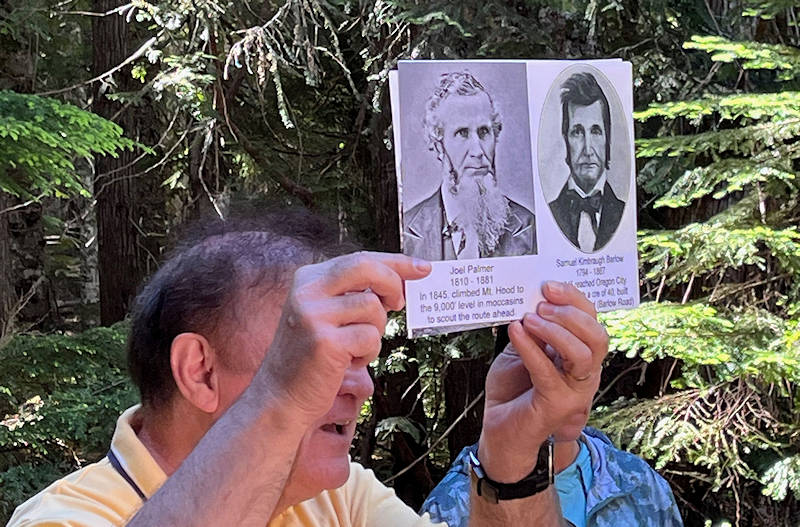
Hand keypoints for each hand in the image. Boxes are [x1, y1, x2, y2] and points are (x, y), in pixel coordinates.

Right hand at [257, 252, 430, 428]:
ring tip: (354, 347)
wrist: (280, 396)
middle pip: (366, 268)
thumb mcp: (326, 315)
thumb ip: (355, 295)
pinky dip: (367, 353)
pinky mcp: (324, 341)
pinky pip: (370, 338)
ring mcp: (313, 315)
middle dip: (393, 283)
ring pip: (373, 308)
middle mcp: (308, 292)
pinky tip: (348, 361)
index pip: (360, 259)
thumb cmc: (309, 358)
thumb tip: (399, 284)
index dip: (396, 262)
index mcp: (309, 279)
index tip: (421, 268)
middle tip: (399, 304)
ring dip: (375, 332)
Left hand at [477, 281, 606, 481]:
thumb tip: (533, 299)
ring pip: (582, 353)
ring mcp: (575, 389)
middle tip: (541, 303)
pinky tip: (516, 332)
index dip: (574, 298)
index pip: (591, 320)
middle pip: (596, 335)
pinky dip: (531, 348)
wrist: (499, 428)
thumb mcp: (521, 349)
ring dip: (555, 330)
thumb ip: (531, 329)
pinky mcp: (559, 404)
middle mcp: (585, 371)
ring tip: (529, 319)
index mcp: (579, 352)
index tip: (549, 285)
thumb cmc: (512, 389)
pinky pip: (548, 371)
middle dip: (571, 312)